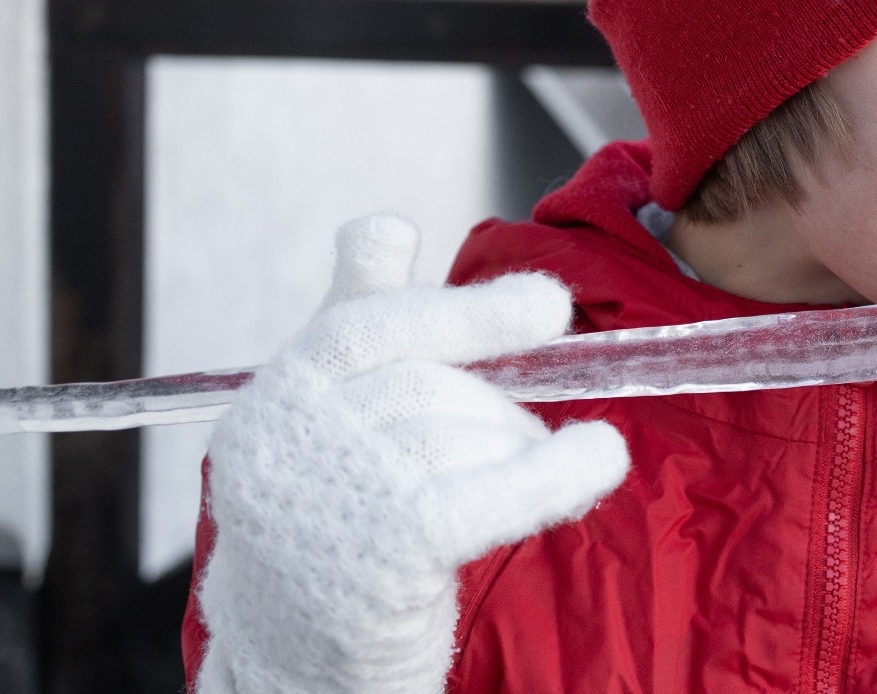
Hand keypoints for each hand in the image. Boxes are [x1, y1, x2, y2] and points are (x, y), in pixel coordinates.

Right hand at [195, 214, 629, 693]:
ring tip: (533, 475)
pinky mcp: (382, 549)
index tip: (547, 306)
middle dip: (499, 404)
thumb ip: (358, 324)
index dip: (461, 310)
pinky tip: (603, 457)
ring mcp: (326, 495)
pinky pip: (493, 488)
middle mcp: (281, 439)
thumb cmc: (327, 534)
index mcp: (272, 399)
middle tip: (530, 431)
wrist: (294, 671)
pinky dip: (560, 469)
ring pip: (464, 434)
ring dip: (520, 449)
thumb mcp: (329, 428)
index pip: (363, 323)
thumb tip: (383, 226)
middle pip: (428, 383)